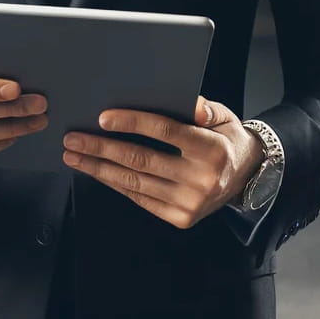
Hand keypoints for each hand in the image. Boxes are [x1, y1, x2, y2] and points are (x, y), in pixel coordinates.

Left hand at [61, 96, 263, 228]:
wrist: (247, 176)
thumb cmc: (226, 139)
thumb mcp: (225, 117)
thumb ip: (205, 108)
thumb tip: (189, 102)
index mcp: (211, 149)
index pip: (165, 131)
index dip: (132, 122)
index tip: (101, 118)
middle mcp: (200, 179)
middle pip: (141, 159)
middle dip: (102, 148)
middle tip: (73, 139)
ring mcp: (189, 203)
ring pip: (134, 182)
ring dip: (99, 168)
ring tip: (74, 156)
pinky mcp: (180, 218)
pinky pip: (140, 198)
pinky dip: (114, 184)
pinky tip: (96, 171)